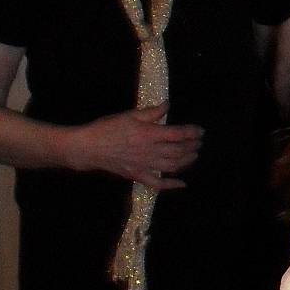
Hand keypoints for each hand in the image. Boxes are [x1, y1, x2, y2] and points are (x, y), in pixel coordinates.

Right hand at [69, 105, 203, 189]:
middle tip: (199, 143)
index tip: (200, 131)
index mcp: (150, 134)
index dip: (192, 133)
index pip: (178, 134)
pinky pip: (158, 183)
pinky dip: (171, 185)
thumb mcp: (130, 115)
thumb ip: (152, 112)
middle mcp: (151, 151)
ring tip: (194, 156)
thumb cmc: (108, 128)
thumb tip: (168, 105)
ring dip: (187, 162)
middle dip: (192, 147)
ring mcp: (145, 165)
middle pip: (179, 151)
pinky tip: (182, 184)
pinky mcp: (138, 175)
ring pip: (172, 166)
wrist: (89, 147)